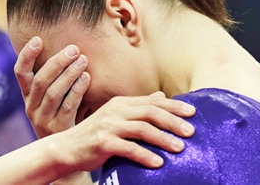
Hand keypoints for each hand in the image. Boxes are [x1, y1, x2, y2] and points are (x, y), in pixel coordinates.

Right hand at [15, 36, 195, 167]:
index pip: (152, 102)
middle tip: (191, 131)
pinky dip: (145, 155)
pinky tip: (158, 163)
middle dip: (173, 121)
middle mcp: (115, 111)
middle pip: (150, 113)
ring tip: (180, 148)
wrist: (66, 148)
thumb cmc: (94, 134)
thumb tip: (161, 96)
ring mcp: (108, 126)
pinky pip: (128, 149)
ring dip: (163, 139)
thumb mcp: (116, 116)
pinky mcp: (102, 143)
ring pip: (142, 129)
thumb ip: (138, 108)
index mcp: (121, 103)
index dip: (173, 107)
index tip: (193, 112)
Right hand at [15, 36, 89, 138]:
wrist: (65, 149)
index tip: (37, 39)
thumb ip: (54, 76)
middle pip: (41, 80)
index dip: (26, 55)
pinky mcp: (58, 128)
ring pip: (54, 92)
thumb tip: (68, 46)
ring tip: (83, 60)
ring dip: (69, 73)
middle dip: (57, 62)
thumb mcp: (51, 95)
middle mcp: (31, 106)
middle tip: (73, 49)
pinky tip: (87, 77)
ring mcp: (43, 119)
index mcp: (27, 95)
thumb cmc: (61, 112)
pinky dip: (78, 89)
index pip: (20, 73)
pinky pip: (68, 105)